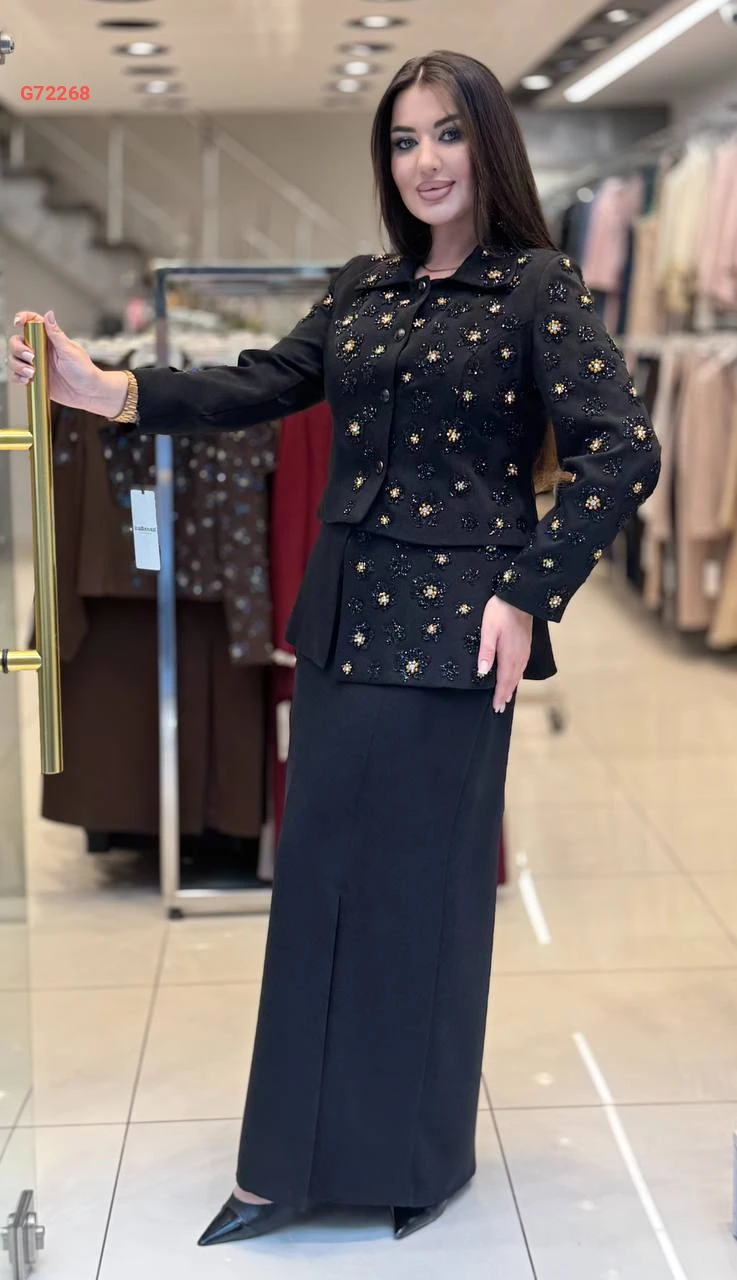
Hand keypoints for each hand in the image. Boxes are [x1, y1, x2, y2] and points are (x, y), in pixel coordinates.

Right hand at [7, 310, 126, 416]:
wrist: (88, 393)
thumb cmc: (84, 371)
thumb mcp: (70, 350)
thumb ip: (56, 334)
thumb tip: (49, 314)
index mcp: (49, 339)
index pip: (31, 323)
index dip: (22, 319)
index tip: (17, 323)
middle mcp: (39, 350)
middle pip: (17, 342)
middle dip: (18, 349)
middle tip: (31, 357)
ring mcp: (35, 364)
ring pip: (14, 359)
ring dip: (18, 365)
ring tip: (32, 373)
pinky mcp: (34, 379)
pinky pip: (17, 376)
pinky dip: (18, 377)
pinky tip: (27, 380)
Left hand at [478, 595, 532, 713]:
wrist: (519, 598)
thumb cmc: (499, 613)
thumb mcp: (488, 630)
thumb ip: (486, 651)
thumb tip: (482, 672)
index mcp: (508, 655)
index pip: (503, 681)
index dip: (499, 695)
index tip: (496, 708)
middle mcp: (518, 656)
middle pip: (512, 681)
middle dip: (505, 695)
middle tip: (500, 708)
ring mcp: (524, 651)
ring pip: (518, 674)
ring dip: (512, 687)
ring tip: (507, 697)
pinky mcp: (526, 645)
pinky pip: (522, 667)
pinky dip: (517, 677)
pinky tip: (515, 677)